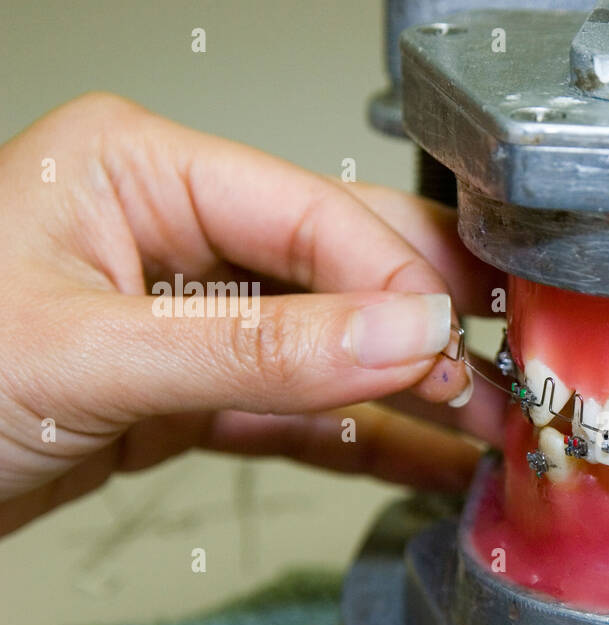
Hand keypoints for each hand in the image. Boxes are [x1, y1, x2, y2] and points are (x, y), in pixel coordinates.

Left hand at [0, 94, 502, 534]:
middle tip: (503, 375)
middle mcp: (174, 229)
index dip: (391, 283)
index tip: (451, 345)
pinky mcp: (190, 387)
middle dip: (422, 326)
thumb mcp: (88, 354)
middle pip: (339, 266)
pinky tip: (422, 457)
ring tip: (489, 427)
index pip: (310, 211)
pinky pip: (294, 407)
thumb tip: (398, 337)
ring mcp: (190, 312)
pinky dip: (357, 439)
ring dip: (408, 391)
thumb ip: (256, 350)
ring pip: (330, 344)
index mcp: (141, 166)